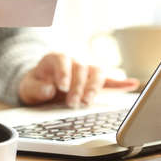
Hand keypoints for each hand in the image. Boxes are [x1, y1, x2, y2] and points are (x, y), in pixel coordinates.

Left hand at [18, 53, 138, 106]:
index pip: (63, 59)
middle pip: (81, 67)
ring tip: (88, 101)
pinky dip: (121, 83)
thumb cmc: (36, 85)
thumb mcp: (28, 87)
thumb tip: (49, 89)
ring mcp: (86, 69)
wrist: (41, 86)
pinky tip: (132, 84)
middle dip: (78, 86)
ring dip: (94, 87)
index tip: (61, 86)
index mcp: (56, 58)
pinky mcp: (94, 81)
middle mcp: (74, 60)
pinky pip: (109, 80)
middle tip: (72, 102)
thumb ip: (35, 88)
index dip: (63, 72)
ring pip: (97, 72)